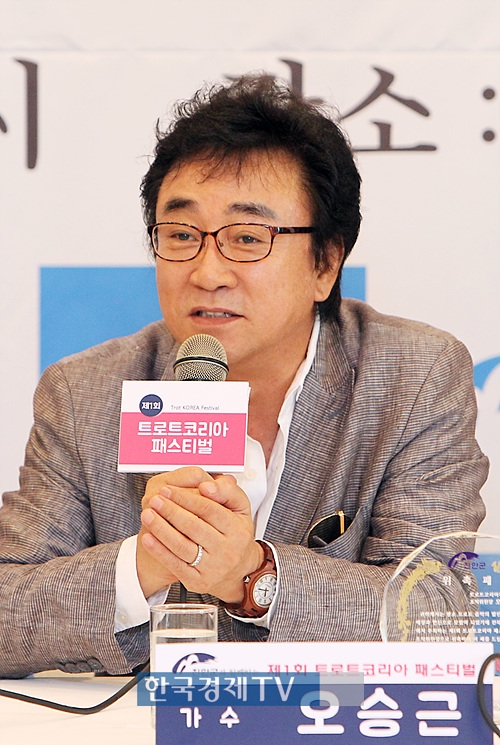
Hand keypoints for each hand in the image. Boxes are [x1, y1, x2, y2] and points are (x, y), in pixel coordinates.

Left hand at [137, 467, 262, 601]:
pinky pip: (174, 564)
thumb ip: (226, 490)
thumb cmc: (234, 535)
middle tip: (155, 499)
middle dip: (170, 510)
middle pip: (193, 526)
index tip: (168, 490)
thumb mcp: (240, 509)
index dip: (185, 497)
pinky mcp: (197, 581)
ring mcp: (212, 568)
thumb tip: (207, 486)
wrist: (235, 571)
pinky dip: (159, 550)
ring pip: (181, 545)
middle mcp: (227, 551)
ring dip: (161, 529)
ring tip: (148, 514)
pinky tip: (148, 537)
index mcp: (238, 530)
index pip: (208, 509)